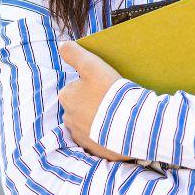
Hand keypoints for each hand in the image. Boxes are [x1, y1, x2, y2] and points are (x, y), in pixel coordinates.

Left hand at [57, 40, 131, 162]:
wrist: (131, 124)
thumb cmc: (111, 92)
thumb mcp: (93, 66)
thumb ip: (75, 54)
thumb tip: (63, 45)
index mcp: (67, 96)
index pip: (76, 88)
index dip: (92, 86)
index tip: (107, 87)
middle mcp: (68, 117)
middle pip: (81, 107)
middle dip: (93, 104)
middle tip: (114, 101)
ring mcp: (80, 135)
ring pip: (88, 123)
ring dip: (98, 120)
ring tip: (118, 116)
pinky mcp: (93, 149)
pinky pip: (97, 139)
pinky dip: (104, 135)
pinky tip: (118, 130)